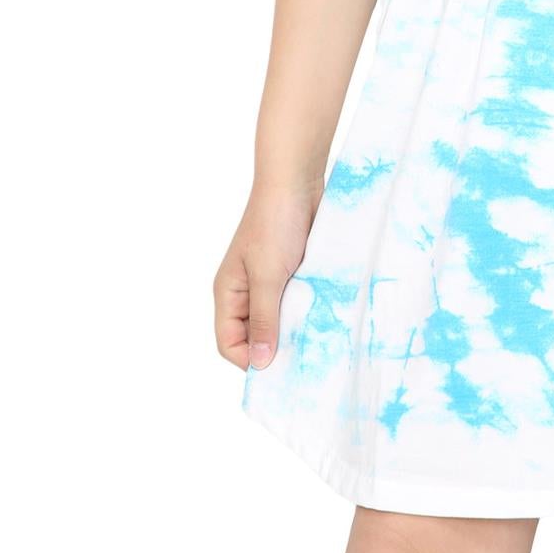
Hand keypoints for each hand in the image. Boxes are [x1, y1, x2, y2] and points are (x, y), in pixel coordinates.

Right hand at [213, 179, 323, 371]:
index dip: (249, 361)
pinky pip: (297, 302)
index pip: (229, 343)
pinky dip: (307, 311)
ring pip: (279, 320)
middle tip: (304, 362)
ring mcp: (270, 281)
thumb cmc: (274, 223)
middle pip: (255, 335)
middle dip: (276, 348)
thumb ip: (265, 319)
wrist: (297, 180)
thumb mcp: (268, 275)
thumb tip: (259, 365)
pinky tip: (325, 318)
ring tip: (317, 342)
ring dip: (295, 329)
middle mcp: (246, 291)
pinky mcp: (293, 272)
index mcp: (228, 293)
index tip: (280, 372)